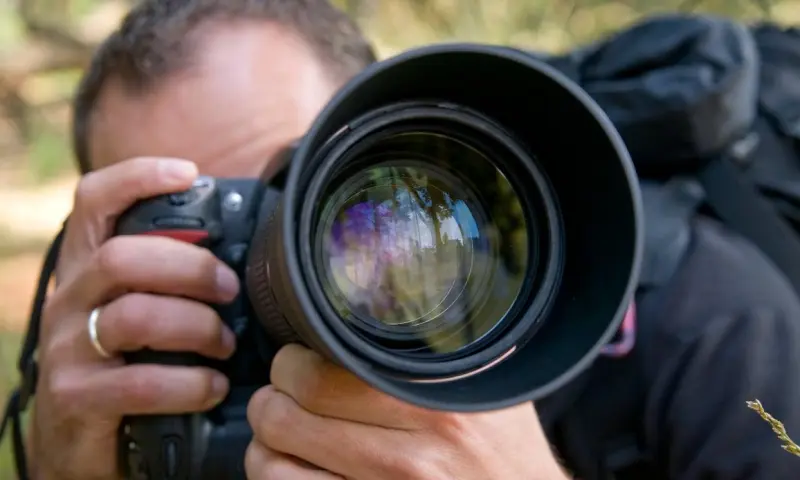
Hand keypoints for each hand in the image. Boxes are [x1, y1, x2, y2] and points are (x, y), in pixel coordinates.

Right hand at [31, 157, 238, 478]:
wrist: (82, 444)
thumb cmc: (129, 363)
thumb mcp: (142, 310)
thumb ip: (173, 278)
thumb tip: (248, 247)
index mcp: (88, 268)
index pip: (94, 201)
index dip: (137, 177)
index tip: (189, 173)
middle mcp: (69, 300)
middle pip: (123, 257)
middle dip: (191, 268)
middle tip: (230, 289)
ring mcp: (67, 349)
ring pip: (135, 316)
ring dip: (197, 327)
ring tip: (226, 344)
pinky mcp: (76, 398)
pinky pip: (140, 383)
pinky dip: (190, 384)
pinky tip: (213, 387)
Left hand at [245, 344, 569, 479]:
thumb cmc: (509, 454)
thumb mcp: (488, 388)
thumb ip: (443, 349)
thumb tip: (396, 294)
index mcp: (433, 407)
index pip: (319, 376)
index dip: (292, 364)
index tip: (296, 362)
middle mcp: (407, 458)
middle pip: (286, 418)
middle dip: (270, 402)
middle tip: (281, 395)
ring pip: (273, 469)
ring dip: (265, 449)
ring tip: (281, 438)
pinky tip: (299, 471)